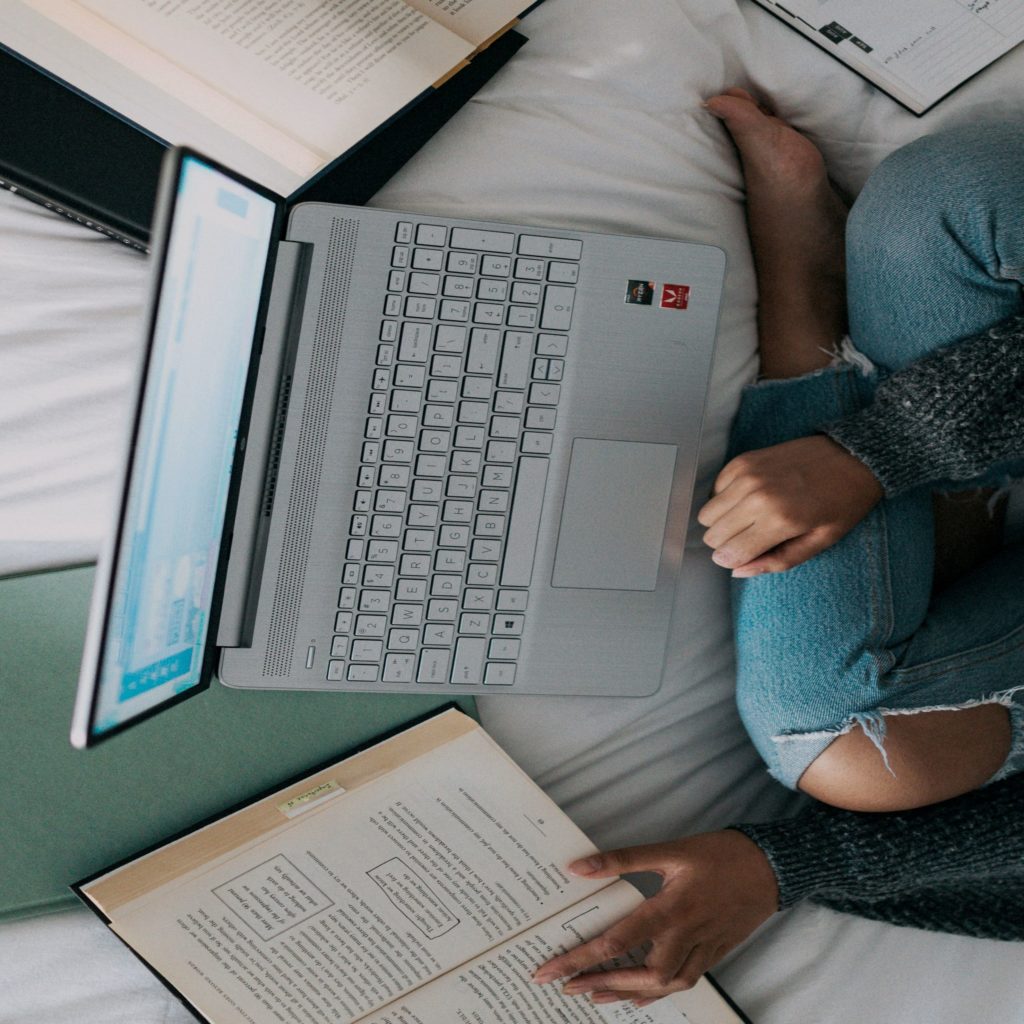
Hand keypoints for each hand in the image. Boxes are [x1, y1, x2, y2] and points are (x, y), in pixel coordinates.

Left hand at [531, 831, 778, 1006]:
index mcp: (670, 909)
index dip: (579, 958)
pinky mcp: (714, 954)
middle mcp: (685, 936)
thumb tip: (578, 867)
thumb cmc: (718, 855)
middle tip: (564, 987)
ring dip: (625, 992)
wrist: (771, 868)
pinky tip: (637, 995)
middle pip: (638, 973)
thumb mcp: (670, 850)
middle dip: (599, 982)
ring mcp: (702, 949)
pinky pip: (681, 982)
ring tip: (592, 994)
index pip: (616, 941)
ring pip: (661, 985)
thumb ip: (622, 859)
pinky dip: (655, 992)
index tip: (550, 969)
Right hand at [698, 435, 882, 575]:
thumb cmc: (842, 502)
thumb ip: (777, 561)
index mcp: (779, 521)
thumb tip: (739, 571)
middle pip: (713, 535)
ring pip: (707, 514)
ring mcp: (748, 475)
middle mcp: (757, 497)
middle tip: (750, 539)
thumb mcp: (820, 542)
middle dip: (727, 544)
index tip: (745, 557)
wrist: (853, 457)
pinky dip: (725, 499)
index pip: (729, 553)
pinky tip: (748, 499)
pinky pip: (714, 490)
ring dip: (722, 522)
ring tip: (748, 519)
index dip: (733, 561)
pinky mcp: (743, 460)